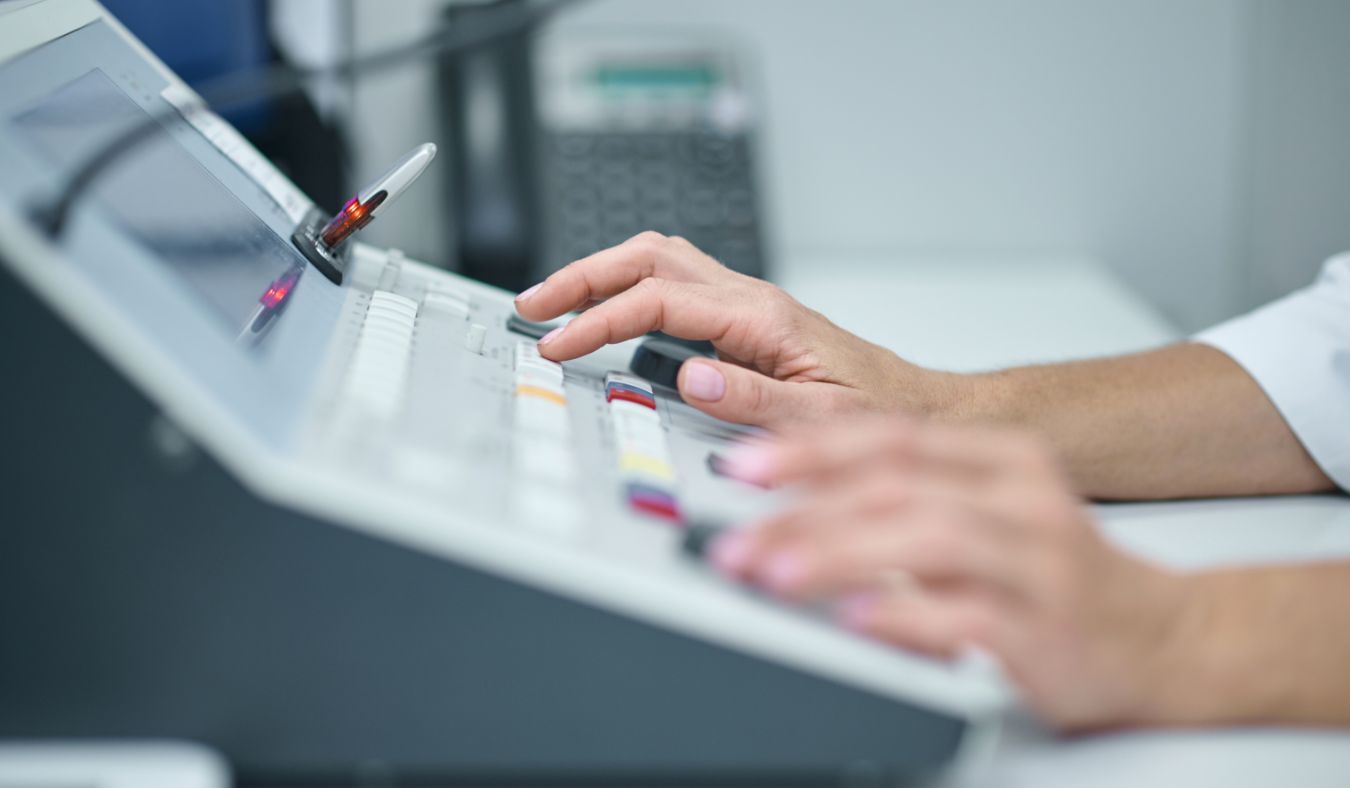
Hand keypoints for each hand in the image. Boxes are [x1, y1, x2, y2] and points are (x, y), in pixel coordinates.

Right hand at [514, 232, 962, 426]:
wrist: (915, 408)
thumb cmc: (878, 413)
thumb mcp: (823, 420)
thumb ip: (754, 400)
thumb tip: (688, 378)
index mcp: (762, 320)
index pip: (659, 301)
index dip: (600, 319)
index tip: (558, 343)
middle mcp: (751, 300)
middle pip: (651, 257)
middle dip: (584, 275)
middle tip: (535, 302)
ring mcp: (747, 305)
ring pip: (661, 260)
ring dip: (604, 273)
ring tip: (557, 301)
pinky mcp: (745, 319)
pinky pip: (675, 284)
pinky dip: (630, 289)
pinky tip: (610, 312)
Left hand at [710, 418, 1211, 730]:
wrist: (1168, 637)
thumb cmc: (1058, 577)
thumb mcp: (986, 516)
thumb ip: (906, 501)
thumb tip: (795, 506)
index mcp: (1000, 460)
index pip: (890, 436)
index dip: (811, 447)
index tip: (746, 466)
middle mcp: (1021, 497)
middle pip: (897, 483)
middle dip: (805, 508)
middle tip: (737, 539)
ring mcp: (1037, 560)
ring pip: (926, 538)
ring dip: (839, 554)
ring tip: (775, 572)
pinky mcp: (1048, 626)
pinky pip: (967, 614)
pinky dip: (904, 615)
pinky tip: (856, 619)